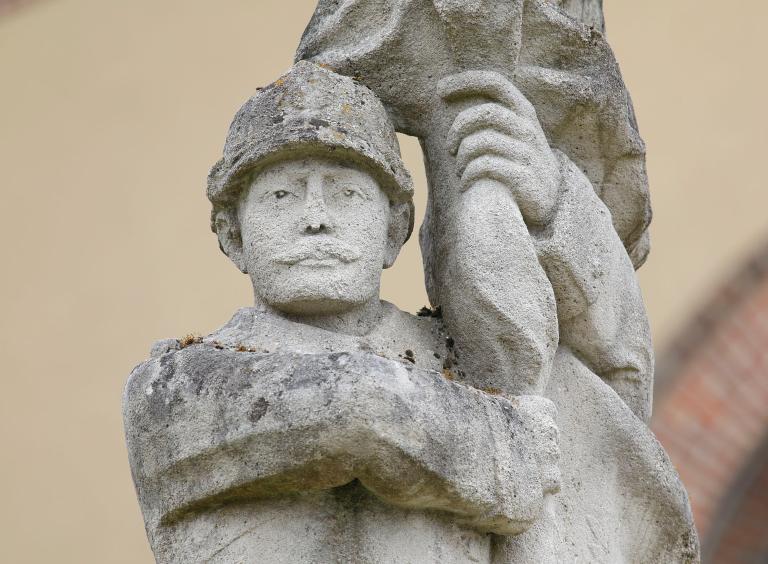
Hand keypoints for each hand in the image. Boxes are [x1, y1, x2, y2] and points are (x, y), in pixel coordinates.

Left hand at [439, 71, 560, 225]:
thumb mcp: (515, 132)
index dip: (467, 81)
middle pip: (486, 113)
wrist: (547, 199)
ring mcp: (527, 153)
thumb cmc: (519, 162)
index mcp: (524, 112)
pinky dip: (468, 174)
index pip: (496, 83)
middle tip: (449, 147)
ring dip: (463, 157)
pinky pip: (486, 166)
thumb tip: (453, 98)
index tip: (440, 89)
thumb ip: (496, 115)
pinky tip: (465, 183)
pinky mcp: (523, 177)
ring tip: (460, 170)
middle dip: (459, 128)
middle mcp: (528, 128)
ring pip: (483, 141)